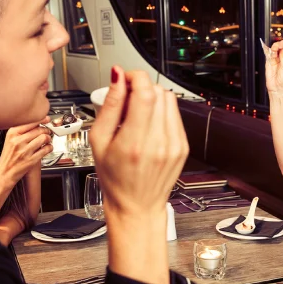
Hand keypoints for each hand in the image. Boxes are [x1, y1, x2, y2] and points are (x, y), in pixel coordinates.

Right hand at [0, 118, 52, 186]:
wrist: (4, 172)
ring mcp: (25, 150)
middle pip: (39, 130)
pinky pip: (46, 149)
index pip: (30, 122)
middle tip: (47, 132)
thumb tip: (37, 123)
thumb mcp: (10, 140)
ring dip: (49, 138)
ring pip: (44, 138)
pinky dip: (50, 147)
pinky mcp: (31, 159)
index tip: (46, 119)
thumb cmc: (9, 156)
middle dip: (46, 130)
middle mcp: (18, 141)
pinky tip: (48, 147)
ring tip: (47, 140)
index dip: (41, 119)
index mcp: (12, 134)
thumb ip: (21, 131)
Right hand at [90, 67, 188, 219]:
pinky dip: (161, 112)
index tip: (125, 79)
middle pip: (158, 92)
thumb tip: (117, 78)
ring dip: (152, 98)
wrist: (137, 205)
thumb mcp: (99, 142)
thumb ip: (109, 106)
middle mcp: (159, 142)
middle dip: (141, 87)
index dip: (135, 77)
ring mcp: (175, 144)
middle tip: (126, 99)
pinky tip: (148, 125)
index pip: (145, 93)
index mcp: (135, 142)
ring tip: (137, 114)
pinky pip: (175, 115)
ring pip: (169, 100)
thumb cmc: (115, 179)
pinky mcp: (183, 145)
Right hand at [265, 40, 282, 94]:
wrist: (277, 87)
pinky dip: (267, 51)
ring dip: (273, 47)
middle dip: (278, 45)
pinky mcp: (269, 61)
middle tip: (277, 47)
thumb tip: (282, 48)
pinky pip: (268, 53)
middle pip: (280, 46)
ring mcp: (276, 58)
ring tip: (273, 50)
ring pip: (274, 48)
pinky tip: (268, 50)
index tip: (282, 45)